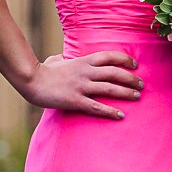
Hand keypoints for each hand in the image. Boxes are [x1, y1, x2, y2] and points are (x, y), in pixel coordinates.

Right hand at [22, 50, 141, 119]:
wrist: (30, 81)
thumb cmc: (43, 71)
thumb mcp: (55, 60)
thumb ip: (63, 58)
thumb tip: (62, 57)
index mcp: (84, 61)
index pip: (111, 56)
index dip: (125, 59)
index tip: (135, 64)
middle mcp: (86, 72)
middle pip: (116, 73)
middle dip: (131, 78)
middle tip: (142, 84)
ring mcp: (81, 86)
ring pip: (110, 88)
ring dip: (127, 93)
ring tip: (137, 96)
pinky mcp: (75, 100)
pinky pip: (96, 107)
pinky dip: (110, 111)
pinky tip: (120, 115)